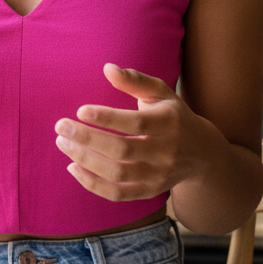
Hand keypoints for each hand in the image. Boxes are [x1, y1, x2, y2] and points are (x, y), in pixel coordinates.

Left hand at [54, 64, 204, 201]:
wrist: (202, 153)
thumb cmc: (172, 115)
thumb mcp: (161, 92)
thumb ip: (135, 80)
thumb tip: (107, 68)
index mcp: (168, 123)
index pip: (135, 123)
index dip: (107, 118)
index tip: (80, 110)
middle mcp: (165, 152)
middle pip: (122, 150)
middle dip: (87, 139)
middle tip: (60, 127)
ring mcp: (158, 176)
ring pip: (117, 174)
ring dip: (85, 160)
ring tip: (63, 143)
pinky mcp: (149, 192)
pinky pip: (117, 194)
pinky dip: (92, 184)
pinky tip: (73, 167)